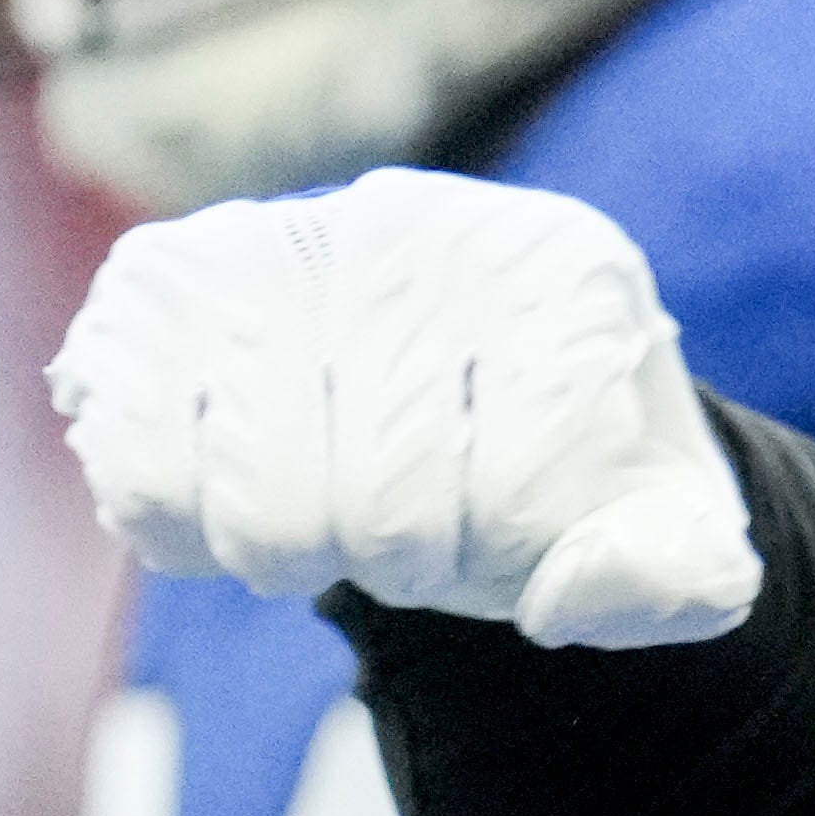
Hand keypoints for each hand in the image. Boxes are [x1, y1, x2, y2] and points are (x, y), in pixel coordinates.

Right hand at [50, 173, 762, 647]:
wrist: (438, 385)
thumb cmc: (563, 463)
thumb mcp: (663, 528)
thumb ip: (676, 578)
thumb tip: (577, 591)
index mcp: (565, 272)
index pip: (525, 494)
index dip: (511, 558)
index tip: (513, 517)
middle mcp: (419, 224)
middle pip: (387, 507)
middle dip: (403, 562)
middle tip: (411, 525)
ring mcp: (277, 237)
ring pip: (265, 502)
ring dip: (297, 555)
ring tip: (327, 509)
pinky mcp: (161, 278)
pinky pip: (138, 461)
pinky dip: (178, 530)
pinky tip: (224, 497)